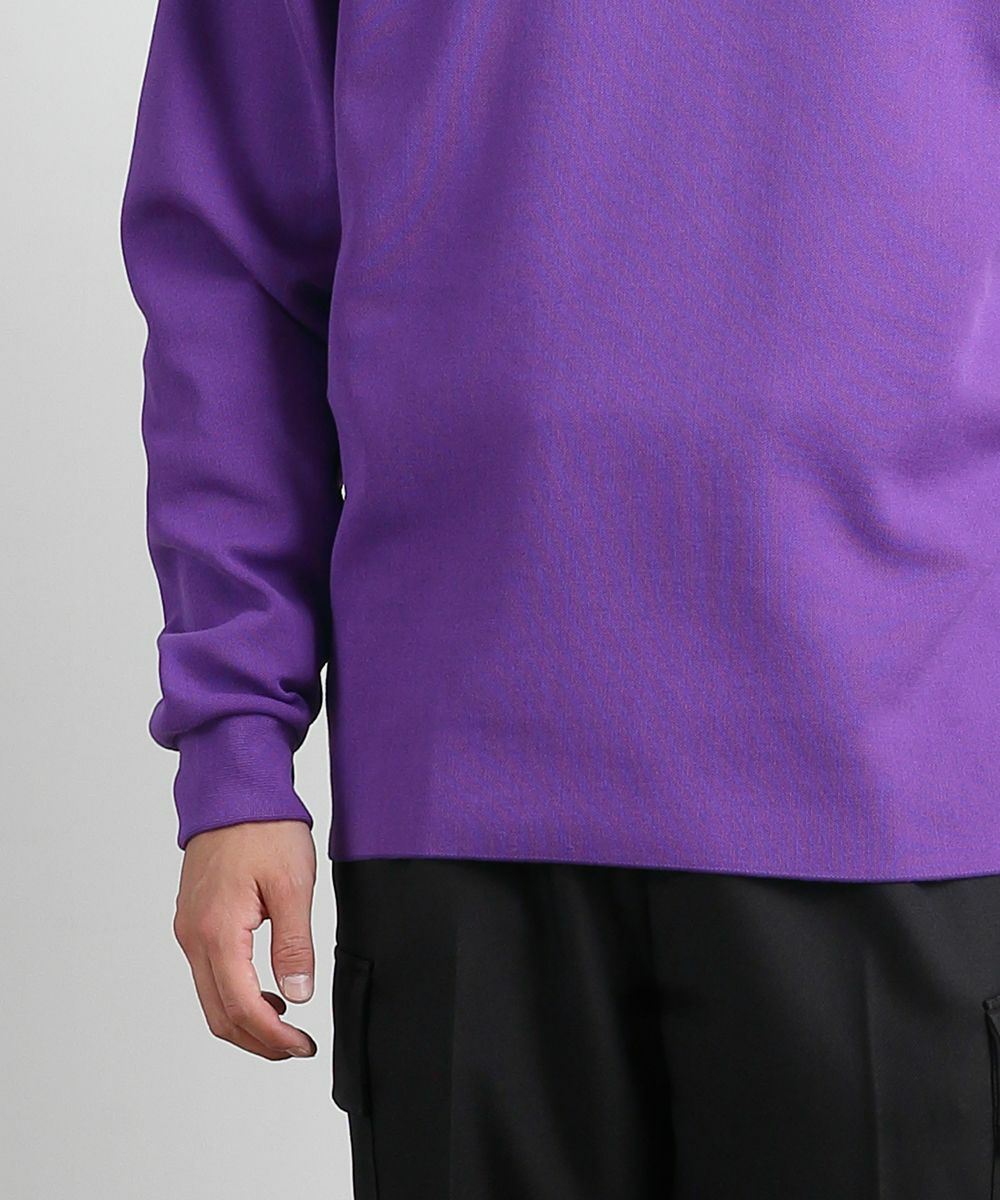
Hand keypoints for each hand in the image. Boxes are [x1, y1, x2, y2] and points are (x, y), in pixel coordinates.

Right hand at [173, 820, 317, 1059]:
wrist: (233, 790)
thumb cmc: (264, 828)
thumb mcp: (293, 885)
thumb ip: (294, 945)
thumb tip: (297, 994)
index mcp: (218, 931)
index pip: (241, 1007)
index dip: (273, 1037)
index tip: (302, 1046)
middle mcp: (193, 936)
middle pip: (219, 1014)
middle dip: (257, 1040)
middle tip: (296, 1046)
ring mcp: (189, 928)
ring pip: (211, 997)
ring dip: (246, 1019)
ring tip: (286, 1022)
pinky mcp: (194, 920)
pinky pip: (208, 973)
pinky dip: (234, 993)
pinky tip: (266, 989)